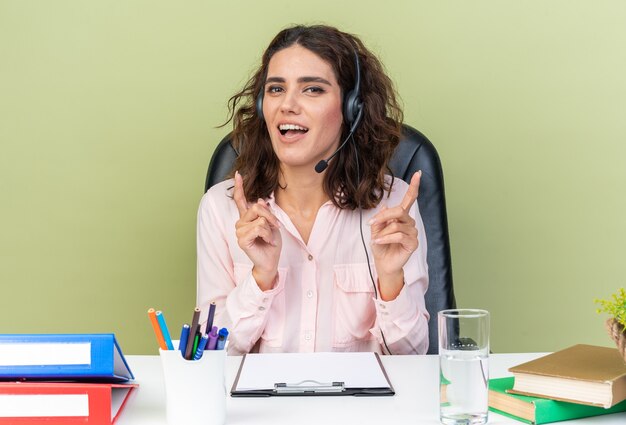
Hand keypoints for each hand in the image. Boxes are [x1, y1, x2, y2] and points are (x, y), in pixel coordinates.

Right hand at [233, 171, 281, 290]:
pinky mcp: (242, 239)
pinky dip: (268, 234)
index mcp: (246, 218)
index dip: (239, 186)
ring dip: (270, 228)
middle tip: (276, 226)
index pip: (240, 200)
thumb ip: (264, 212)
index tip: (238, 174)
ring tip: (269, 237)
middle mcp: (240, 223)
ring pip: (259, 218)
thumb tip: (260, 200)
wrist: (271, 261)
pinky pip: (259, 228)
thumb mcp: (272, 224)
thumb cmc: (271, 243)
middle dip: (270, 216)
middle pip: (256, 207)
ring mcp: (239, 231)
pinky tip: (267, 241)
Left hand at [369, 171, 420, 299]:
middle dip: (384, 216)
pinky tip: (379, 241)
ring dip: (383, 232)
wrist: (383, 263)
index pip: (410, 199)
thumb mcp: (375, 229)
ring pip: (397, 225)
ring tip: (376, 239)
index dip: (414, 186)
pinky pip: (398, 235)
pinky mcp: (413, 243)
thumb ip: (380, 218)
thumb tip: (383, 206)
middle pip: (400, 211)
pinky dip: (386, 238)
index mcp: (401, 217)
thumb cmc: (381, 246)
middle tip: (371, 223)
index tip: (418, 174)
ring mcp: (412, 233)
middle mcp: (409, 222)